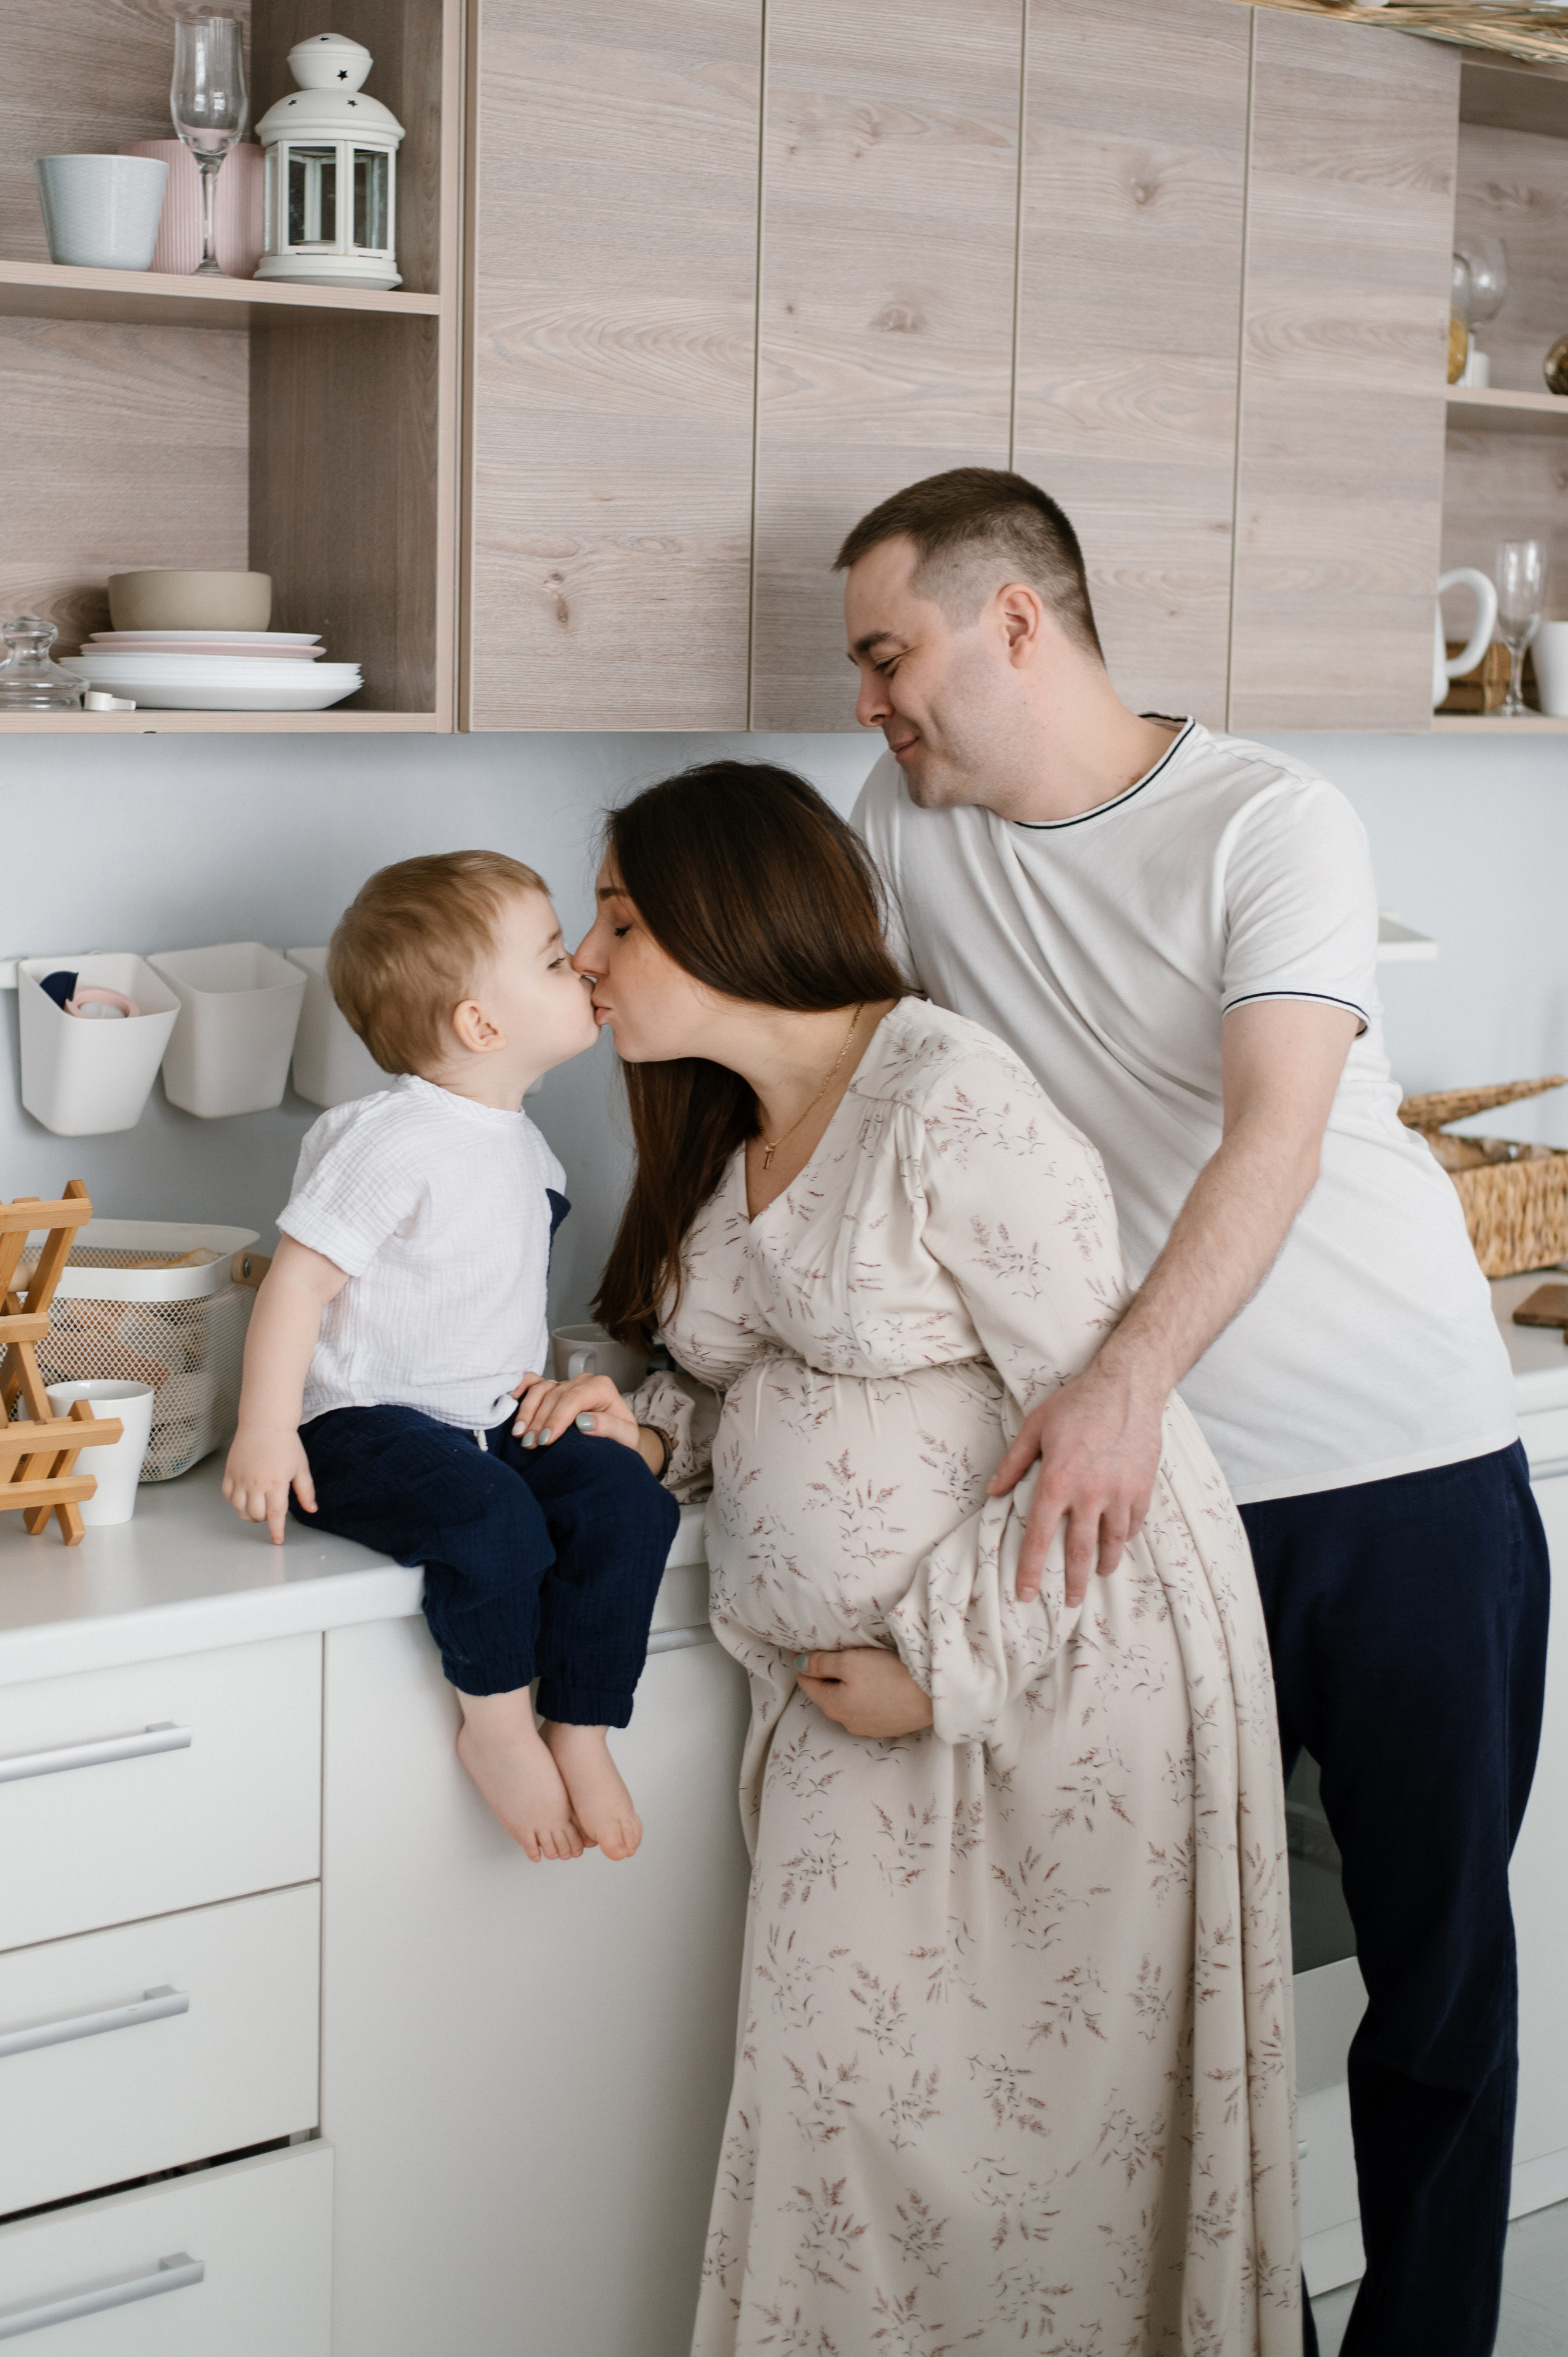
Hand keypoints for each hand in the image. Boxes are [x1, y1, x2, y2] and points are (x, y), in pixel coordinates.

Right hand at [223, 1423, 315, 1544]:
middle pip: (257, 1515)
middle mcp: (256, 1484)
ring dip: (249, 1514)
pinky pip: (228, 1496)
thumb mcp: (301, 1467)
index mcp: (276, 1484)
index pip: (276, 1515)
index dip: (277, 1530)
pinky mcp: (229, 1473)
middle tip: (271, 1512)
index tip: (277, 1540)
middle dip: (265, 1519)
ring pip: (240, 1509)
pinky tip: (244, 1498)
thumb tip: (312, 1509)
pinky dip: (235, 1503)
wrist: (265, 1424)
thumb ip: (305, 1491)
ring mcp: (241, 1479)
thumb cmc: (285, 1443)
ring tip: (258, 1507)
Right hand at [510, 1371, 641, 1452]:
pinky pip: (534, 1382)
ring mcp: (566, 1383)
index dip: (557, 1418)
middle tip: (529, 1445)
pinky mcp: (554, 1389)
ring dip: (527, 1412)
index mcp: (601, 1387)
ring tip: (520, 1435)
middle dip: (539, 1421)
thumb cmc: (622, 1440)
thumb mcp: (626, 1437)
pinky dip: (522, 1388)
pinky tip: (512, 1399)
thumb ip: (609, 1427)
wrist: (618, 1440)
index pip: (574, 1399)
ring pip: (541, 1390)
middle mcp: (583, 1381)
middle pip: (554, 1396)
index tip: (546, 1440)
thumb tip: (583, 1421)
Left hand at [797, 1648, 933, 1738]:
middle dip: (826, 1676)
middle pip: (827, 1694)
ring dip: (847, 1688)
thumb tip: (799, 1665)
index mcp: (832, 1705)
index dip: (804, 1664)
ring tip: (858, 1669)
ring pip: (848, 1703)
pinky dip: (866, 1697)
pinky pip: (867, 1709)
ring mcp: (868, 1727)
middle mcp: (846, 1722)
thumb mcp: (849, 1661)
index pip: (807, 1683)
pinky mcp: (888, 1727)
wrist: (931, 1696)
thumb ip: (821, 1663)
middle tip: (833, 1655)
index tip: (807, 1649)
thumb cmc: (888, 1675)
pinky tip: (878, 1685)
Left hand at [988, 1361, 1162, 1606]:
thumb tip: (992, 1492)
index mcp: (1057, 1481)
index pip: (1039, 1536)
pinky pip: (1133, 1524)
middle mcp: (1089, 1493)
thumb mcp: (1035, 1427)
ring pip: (1112, 1543)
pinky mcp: (1142, 1488)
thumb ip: (1013, 1463)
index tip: (1026, 1594)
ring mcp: (1120, 1493)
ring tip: (1096, 1575)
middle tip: (1070, 1602)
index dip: (1030, 1569)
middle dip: (1073, 1582)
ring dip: (1102, 1564)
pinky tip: (1118, 1542)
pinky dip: (1124, 1538)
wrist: (1128, 1386)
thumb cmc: (1076, 1403)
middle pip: (1079, 1551)